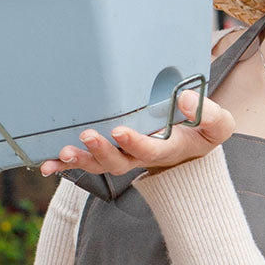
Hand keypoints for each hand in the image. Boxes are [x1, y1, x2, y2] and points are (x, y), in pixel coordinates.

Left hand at [39, 89, 235, 177]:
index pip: (149, 151)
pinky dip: (63, 166)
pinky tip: (46, 164)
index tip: (119, 130)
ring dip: (80, 160)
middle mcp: (140, 157)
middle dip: (102, 151)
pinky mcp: (107, 153)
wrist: (190, 144)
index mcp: (166, 150)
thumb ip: (209, 115)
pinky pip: (84, 162)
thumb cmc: (202, 130)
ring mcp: (122, 157)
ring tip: (63, 153)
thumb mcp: (217, 125)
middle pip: (118, 163)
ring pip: (98, 165)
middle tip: (88, 136)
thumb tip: (186, 99)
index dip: (134, 143)